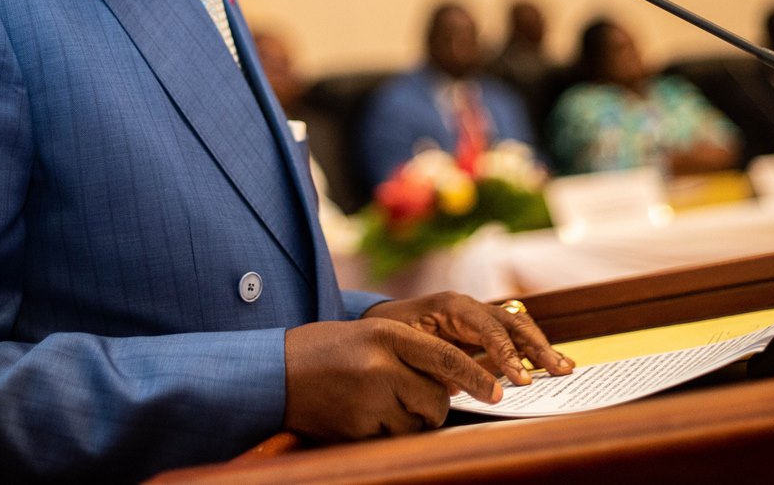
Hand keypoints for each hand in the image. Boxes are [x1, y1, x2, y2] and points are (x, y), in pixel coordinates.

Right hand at [282, 318, 501, 439]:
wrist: (275, 372)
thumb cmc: (328, 351)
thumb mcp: (369, 337)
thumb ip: (410, 353)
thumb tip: (455, 382)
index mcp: (386, 334)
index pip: (446, 358)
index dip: (476, 378)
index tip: (498, 393)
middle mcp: (379, 366)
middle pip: (435, 400)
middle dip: (432, 405)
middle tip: (409, 396)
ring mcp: (368, 400)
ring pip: (416, 423)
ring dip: (407, 419)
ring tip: (374, 401)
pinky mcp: (357, 429)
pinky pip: (392, 438)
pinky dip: (384, 432)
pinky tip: (359, 414)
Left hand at [363, 291, 573, 387]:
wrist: (380, 322)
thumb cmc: (390, 334)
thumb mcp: (408, 348)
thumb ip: (436, 363)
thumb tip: (464, 385)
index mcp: (452, 305)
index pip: (488, 328)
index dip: (507, 353)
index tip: (522, 378)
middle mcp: (470, 306)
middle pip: (512, 321)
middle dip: (537, 346)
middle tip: (559, 369)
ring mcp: (477, 314)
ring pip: (518, 325)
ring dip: (541, 346)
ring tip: (564, 367)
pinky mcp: (480, 328)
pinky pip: (511, 335)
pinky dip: (531, 349)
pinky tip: (549, 364)